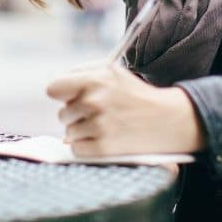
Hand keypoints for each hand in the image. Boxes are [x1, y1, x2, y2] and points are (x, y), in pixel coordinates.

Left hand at [45, 64, 205, 156]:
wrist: (168, 120)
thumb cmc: (137, 94)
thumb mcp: (112, 72)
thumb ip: (82, 74)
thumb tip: (56, 91)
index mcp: (95, 80)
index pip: (54, 89)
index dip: (61, 95)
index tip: (70, 99)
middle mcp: (94, 102)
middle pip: (62, 115)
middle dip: (75, 116)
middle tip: (97, 115)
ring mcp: (99, 126)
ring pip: (69, 134)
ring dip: (82, 133)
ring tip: (105, 127)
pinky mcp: (104, 149)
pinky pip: (77, 150)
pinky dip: (87, 148)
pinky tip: (104, 140)